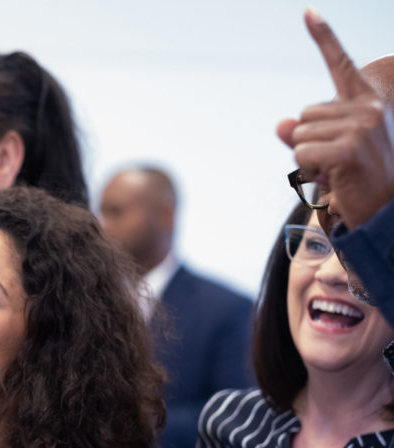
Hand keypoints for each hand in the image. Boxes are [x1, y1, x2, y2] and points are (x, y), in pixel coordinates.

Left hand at [277, 8, 393, 229]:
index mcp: (366, 102)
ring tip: (336, 171)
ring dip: (308, 159)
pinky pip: (301, 154)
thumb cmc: (356, 178)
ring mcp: (361, 126)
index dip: (324, 37)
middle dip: (309, 141)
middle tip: (335, 162)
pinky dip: (307, 171)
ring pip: (299, 136)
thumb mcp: (326, 150)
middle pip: (303, 115)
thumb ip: (303, 133)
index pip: (341, 65)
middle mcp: (367, 108)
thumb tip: (280, 126)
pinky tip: (333, 178)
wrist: (385, 211)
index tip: (308, 11)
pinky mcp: (348, 148)